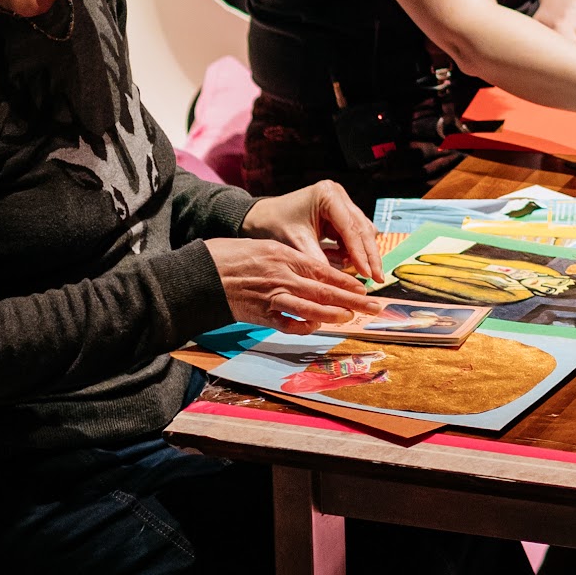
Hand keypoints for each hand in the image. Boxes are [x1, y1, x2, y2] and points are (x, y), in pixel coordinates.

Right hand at [205, 238, 374, 332]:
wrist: (202, 273)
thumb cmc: (231, 255)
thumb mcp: (265, 247)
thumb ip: (290, 259)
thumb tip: (314, 271)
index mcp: (285, 257)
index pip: (324, 271)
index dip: (347, 282)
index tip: (364, 288)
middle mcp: (283, 277)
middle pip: (325, 291)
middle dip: (353, 300)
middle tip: (373, 307)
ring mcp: (273, 297)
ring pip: (311, 309)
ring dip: (334, 315)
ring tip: (351, 318)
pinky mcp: (261, 315)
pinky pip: (288, 324)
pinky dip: (303, 327)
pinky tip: (314, 327)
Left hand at [242, 180, 382, 279]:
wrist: (262, 216)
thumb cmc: (275, 224)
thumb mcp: (296, 242)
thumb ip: (317, 260)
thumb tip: (336, 283)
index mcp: (328, 195)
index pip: (350, 227)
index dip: (360, 252)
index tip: (368, 274)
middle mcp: (339, 195)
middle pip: (362, 228)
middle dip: (369, 255)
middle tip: (377, 277)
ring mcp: (342, 203)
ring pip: (363, 231)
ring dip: (363, 253)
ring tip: (362, 274)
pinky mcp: (341, 213)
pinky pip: (354, 234)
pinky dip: (353, 250)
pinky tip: (346, 263)